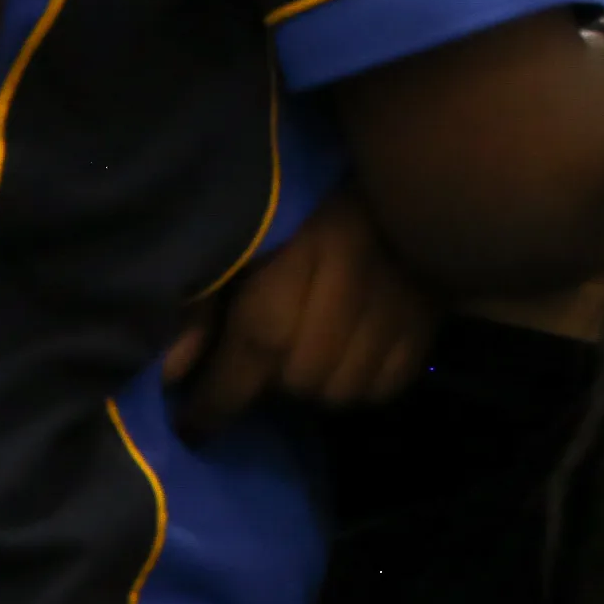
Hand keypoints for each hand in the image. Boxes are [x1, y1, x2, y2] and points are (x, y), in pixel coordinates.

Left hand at [162, 187, 436, 435]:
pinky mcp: (428, 322)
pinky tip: (342, 360)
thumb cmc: (305, 204)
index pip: (258, 342)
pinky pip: (383, 388)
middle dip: (269, 382)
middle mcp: (356, 285)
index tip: (193, 427)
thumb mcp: (242, 237)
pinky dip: (357, 386)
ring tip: (299, 360)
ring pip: (341, 391)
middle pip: (300, 378)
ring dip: (312, 388)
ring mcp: (400, 307)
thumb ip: (204, 300)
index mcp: (304, 252)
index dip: (221, 396)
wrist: (398, 177)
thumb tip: (174, 371)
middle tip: (256, 366)